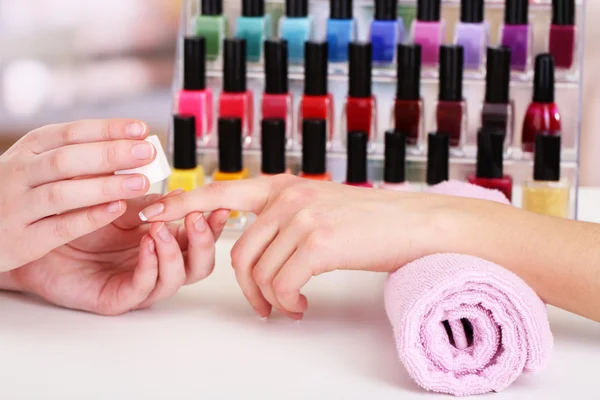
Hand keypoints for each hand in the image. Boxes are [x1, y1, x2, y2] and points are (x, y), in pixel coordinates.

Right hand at [0, 119, 157, 272]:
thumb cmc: (16, 192)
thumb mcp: (36, 166)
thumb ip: (75, 157)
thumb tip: (128, 147)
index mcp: (27, 150)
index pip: (70, 133)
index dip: (107, 130)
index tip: (141, 129)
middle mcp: (18, 174)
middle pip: (67, 159)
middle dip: (111, 154)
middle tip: (148, 152)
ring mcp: (16, 207)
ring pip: (63, 194)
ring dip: (106, 186)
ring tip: (142, 182)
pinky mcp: (22, 240)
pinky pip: (59, 227)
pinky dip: (90, 217)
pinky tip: (117, 209)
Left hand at [7, 191, 229, 314]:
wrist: (41, 233)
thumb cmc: (80, 217)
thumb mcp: (122, 202)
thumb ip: (152, 202)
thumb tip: (184, 195)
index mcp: (164, 239)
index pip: (199, 237)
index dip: (213, 225)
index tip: (218, 206)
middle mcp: (158, 263)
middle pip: (199, 265)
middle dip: (204, 243)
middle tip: (196, 220)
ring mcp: (141, 282)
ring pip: (176, 281)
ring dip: (174, 254)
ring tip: (160, 229)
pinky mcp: (118, 298)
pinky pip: (144, 289)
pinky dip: (150, 266)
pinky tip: (145, 245)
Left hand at [138, 175, 455, 318]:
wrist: (413, 224)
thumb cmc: (367, 221)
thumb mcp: (319, 207)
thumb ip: (283, 216)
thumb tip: (255, 247)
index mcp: (282, 186)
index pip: (219, 192)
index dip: (181, 205)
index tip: (151, 214)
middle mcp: (288, 196)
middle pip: (238, 251)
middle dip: (246, 288)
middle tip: (264, 306)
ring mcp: (303, 216)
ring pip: (258, 271)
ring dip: (269, 299)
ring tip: (289, 306)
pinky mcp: (319, 241)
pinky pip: (281, 284)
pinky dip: (286, 303)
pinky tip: (302, 306)